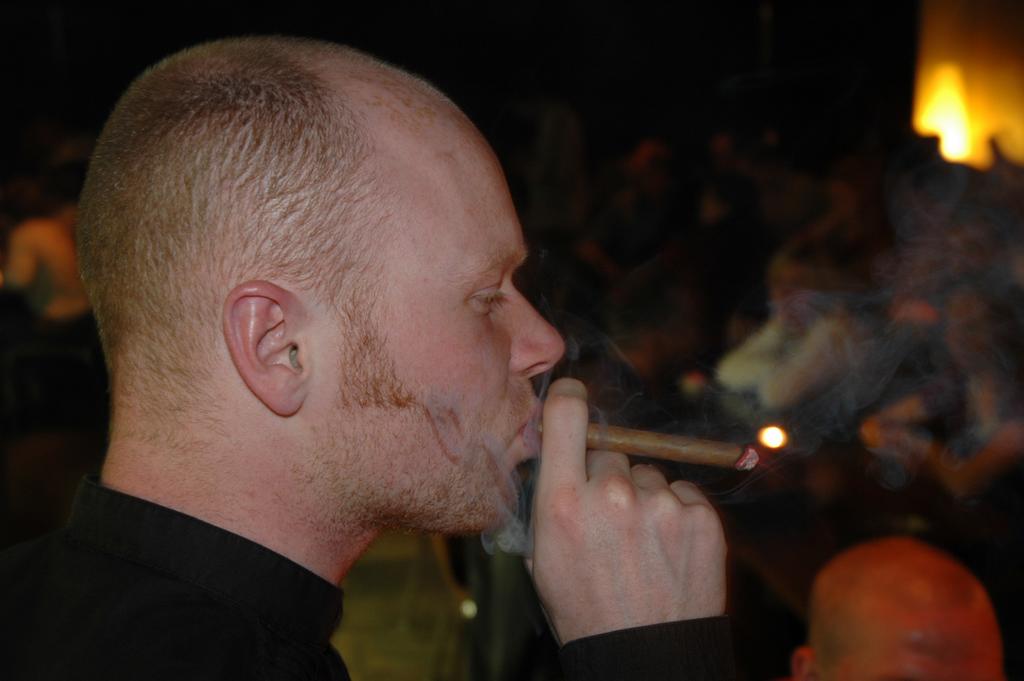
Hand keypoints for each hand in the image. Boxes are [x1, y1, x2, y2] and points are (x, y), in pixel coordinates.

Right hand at [529, 378, 726, 643]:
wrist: (646, 658)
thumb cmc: (585, 610)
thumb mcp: (542, 558)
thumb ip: (546, 500)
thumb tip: (551, 453)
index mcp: (562, 502)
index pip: (566, 414)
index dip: (569, 399)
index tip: (573, 398)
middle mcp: (611, 494)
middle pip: (610, 452)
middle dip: (606, 475)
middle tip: (609, 520)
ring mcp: (660, 504)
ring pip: (649, 475)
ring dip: (644, 498)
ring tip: (642, 546)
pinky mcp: (702, 517)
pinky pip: (682, 494)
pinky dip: (676, 514)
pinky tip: (667, 550)